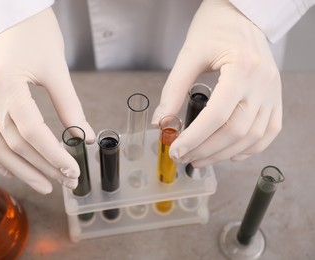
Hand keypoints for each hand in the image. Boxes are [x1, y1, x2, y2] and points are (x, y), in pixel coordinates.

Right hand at [0, 8, 94, 193]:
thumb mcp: (57, 70)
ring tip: (44, 184)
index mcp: (8, 84)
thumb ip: (70, 106)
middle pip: (13, 144)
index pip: (31, 131)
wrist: (12, 17)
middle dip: (41, 167)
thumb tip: (86, 137)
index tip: (72, 170)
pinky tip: (12, 169)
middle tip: (65, 181)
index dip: (53, 154)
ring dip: (20, 169)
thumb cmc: (36, 35)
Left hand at [152, 0, 281, 166]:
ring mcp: (272, 92)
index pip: (217, 115)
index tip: (176, 149)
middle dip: (206, 150)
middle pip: (236, 130)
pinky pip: (269, 132)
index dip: (195, 138)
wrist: (240, 15)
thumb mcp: (189, 55)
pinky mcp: (275, 97)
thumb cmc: (214, 29)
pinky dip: (249, 148)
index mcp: (242, 68)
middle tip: (183, 157)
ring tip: (199, 159)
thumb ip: (174, 90)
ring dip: (224, 154)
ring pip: (253, 136)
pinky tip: (229, 154)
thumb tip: (161, 122)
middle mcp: (263, 82)